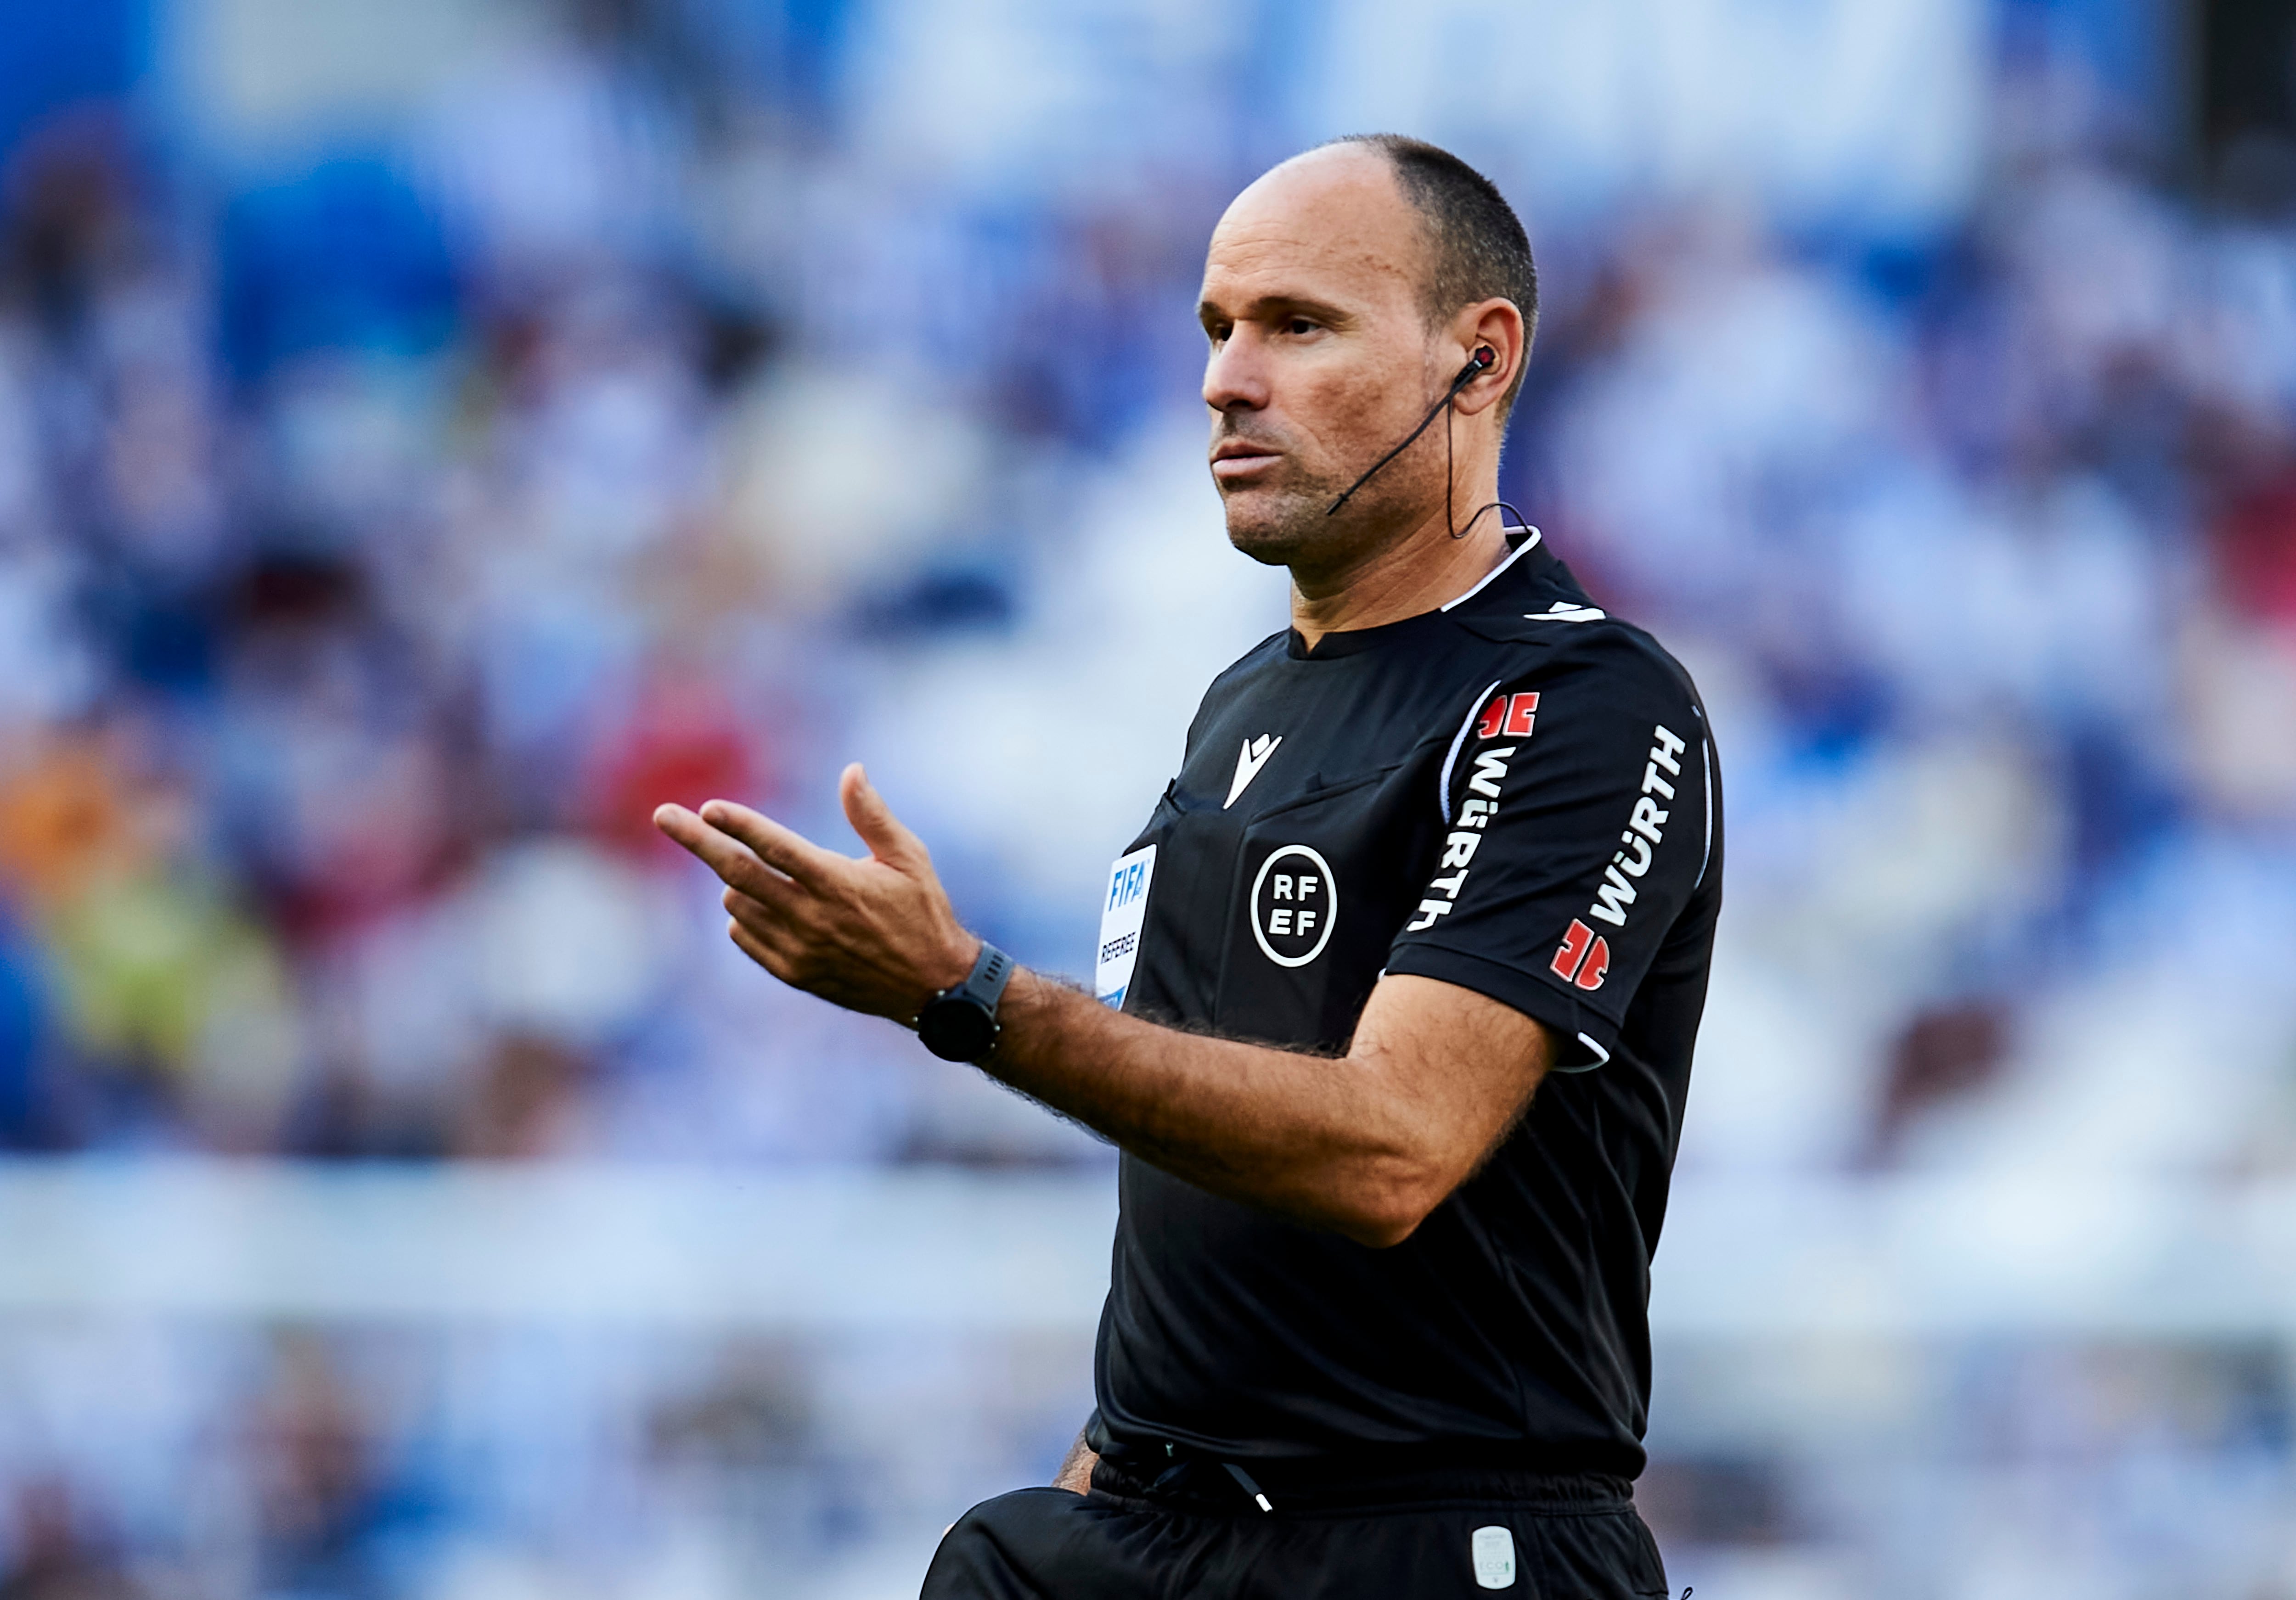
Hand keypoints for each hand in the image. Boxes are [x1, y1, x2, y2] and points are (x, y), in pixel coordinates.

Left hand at [653, 763, 979, 1021]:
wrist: (932, 987)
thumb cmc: (923, 912)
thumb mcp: (910, 858)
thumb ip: (873, 815)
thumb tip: (851, 770)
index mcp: (838, 882)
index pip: (774, 846)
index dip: (738, 823)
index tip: (708, 806)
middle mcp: (812, 916)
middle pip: (737, 873)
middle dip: (696, 840)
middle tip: (662, 815)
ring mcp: (799, 948)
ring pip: (737, 904)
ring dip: (737, 882)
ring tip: (769, 878)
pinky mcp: (794, 973)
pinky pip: (744, 936)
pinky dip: (744, 916)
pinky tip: (768, 908)